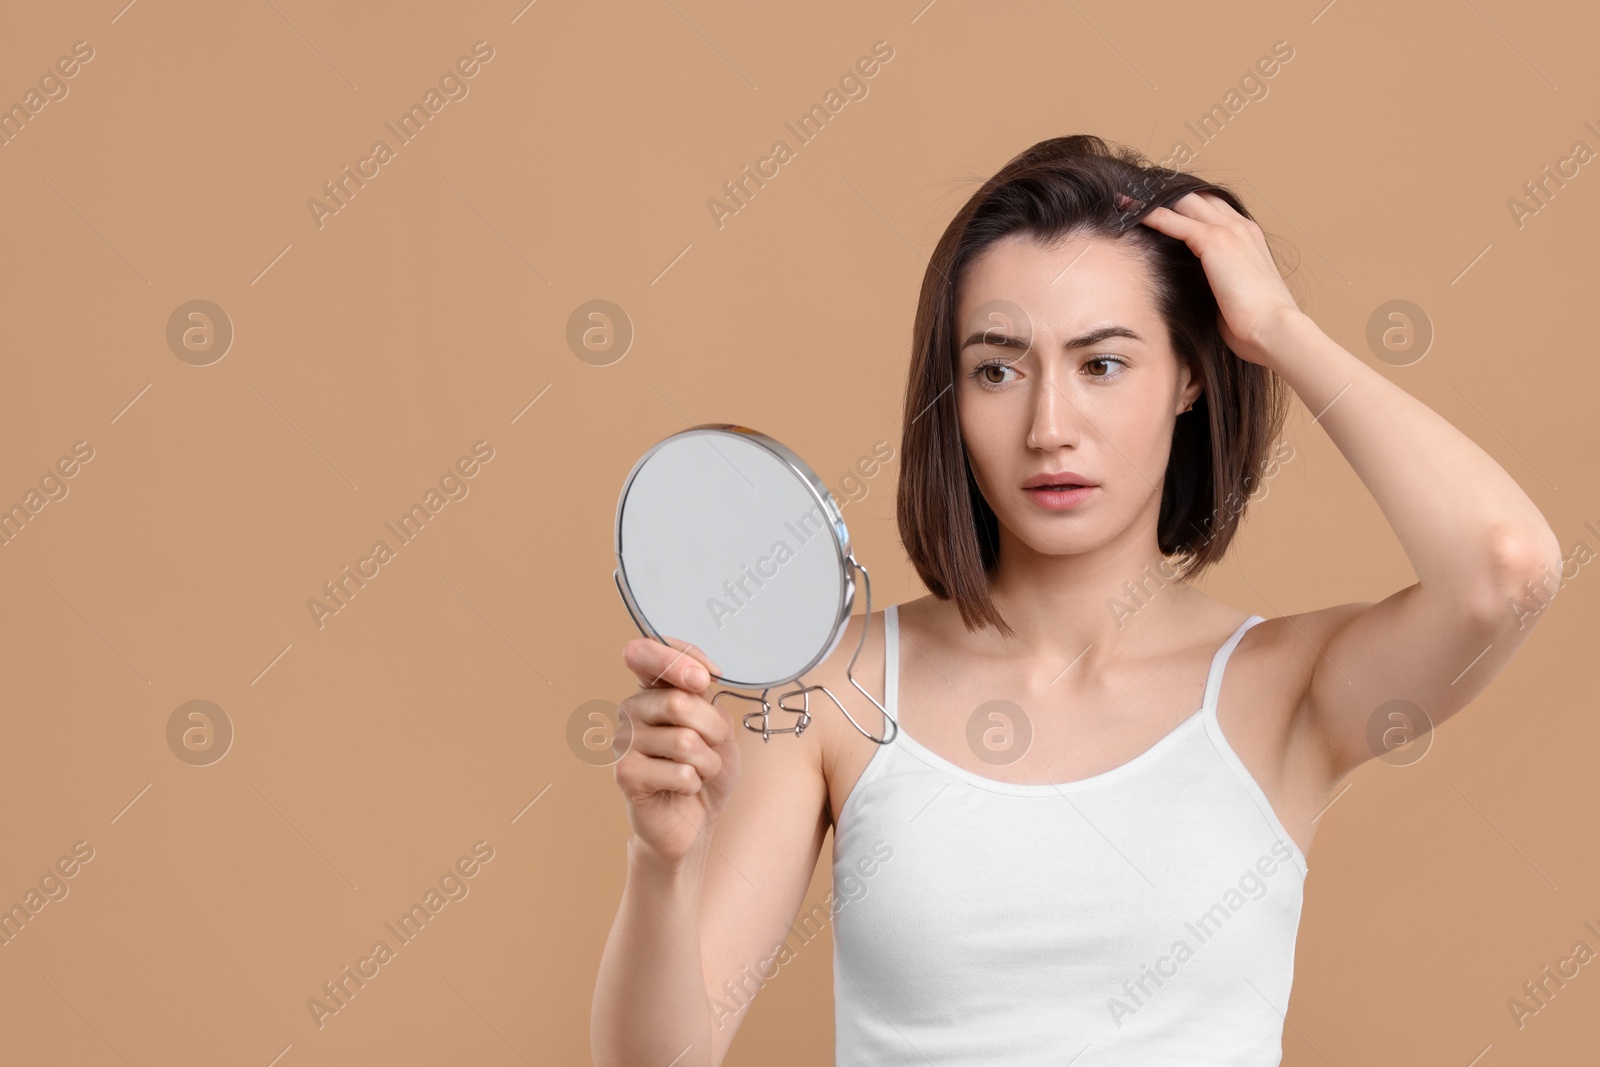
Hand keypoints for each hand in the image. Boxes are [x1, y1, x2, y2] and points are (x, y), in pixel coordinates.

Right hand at [614, 636, 740, 866]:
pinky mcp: (625, 774)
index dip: (679, 657)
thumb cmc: (705, 769)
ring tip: (696, 771)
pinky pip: (680, 772)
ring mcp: (623, 741)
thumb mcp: (717, 725)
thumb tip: (699, 676)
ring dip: (707, 762)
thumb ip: (705, 697)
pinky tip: (681, 788)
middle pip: (680, 702)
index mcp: (651, 690)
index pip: (649, 653)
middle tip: (711, 746)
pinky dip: (694, 784)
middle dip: (713, 729)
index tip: (707, 677)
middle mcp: (631, 710)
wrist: (694, 820)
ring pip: (685, 741)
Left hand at [1130, 189, 1301, 365]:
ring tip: (1123, 197)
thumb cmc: (1256, 325)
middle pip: (1197, 197)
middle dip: (1167, 193)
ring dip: (1151, 198)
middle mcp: (1240, 227)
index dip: (1186, 204)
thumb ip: (1215, 283)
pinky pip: (1173, 221)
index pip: (1213, 208)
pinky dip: (1149, 214)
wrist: (1273, 330)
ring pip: (1183, 202)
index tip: (1160, 204)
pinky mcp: (1214, 242)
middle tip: (1134, 193)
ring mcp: (1229, 231)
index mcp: (1248, 238)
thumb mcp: (1233, 296)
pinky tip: (1127, 211)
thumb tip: (1191, 289)